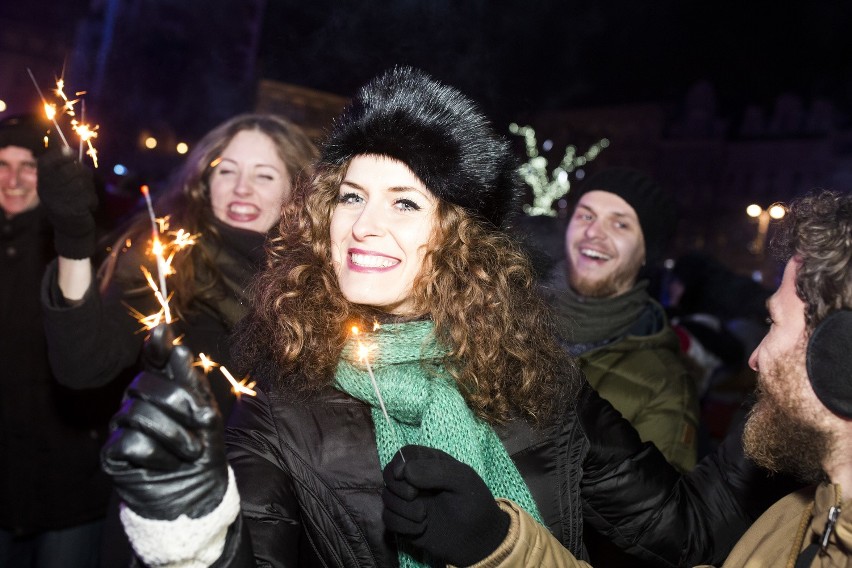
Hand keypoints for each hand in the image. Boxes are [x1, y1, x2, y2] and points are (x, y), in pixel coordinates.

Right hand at [37, 147, 97, 258]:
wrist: (72, 231)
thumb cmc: (69, 203)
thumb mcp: (61, 186)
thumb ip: (64, 170)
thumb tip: (70, 151)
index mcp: (43, 183)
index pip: (46, 163)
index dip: (60, 155)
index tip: (71, 152)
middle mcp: (47, 191)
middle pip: (69, 171)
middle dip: (82, 172)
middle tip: (86, 179)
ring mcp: (58, 201)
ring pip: (81, 183)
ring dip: (89, 189)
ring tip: (86, 196)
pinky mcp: (72, 210)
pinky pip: (88, 197)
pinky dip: (92, 201)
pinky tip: (89, 207)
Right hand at [102, 325, 227, 519]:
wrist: (197, 492)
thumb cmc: (203, 450)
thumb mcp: (207, 416)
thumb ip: (192, 385)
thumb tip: (178, 349)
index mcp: (162, 388)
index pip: (152, 361)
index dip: (154, 346)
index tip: (162, 330)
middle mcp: (137, 401)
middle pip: (144, 383)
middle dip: (179, 402)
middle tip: (203, 424)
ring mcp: (122, 425)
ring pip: (139, 413)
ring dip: (175, 434)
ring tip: (191, 451)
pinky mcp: (113, 453)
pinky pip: (132, 442)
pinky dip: (158, 455)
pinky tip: (166, 464)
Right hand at [382, 445, 509, 565]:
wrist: (478, 540)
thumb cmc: (475, 504)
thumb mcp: (463, 481)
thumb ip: (436, 471)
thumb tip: (404, 471)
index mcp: (431, 463)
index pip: (405, 454)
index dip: (399, 462)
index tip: (403, 476)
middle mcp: (416, 480)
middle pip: (389, 474)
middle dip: (398, 487)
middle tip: (414, 496)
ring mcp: (409, 501)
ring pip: (387, 498)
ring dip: (403, 509)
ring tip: (424, 517)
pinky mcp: (405, 522)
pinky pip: (388, 519)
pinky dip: (402, 525)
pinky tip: (420, 529)